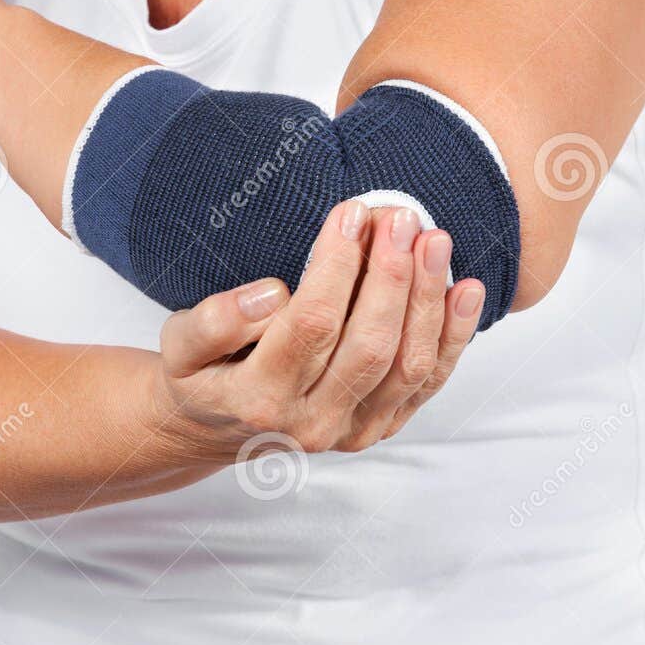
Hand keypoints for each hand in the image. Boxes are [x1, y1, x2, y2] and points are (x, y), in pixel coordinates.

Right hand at [156, 201, 484, 459]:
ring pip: (407, 365)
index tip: (350, 214)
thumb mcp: (179, 346)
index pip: (310, 324)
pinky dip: (452, 335)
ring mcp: (352, 430)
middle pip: (368, 345)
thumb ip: (214, 321)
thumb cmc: (202, 373)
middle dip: (392, 276)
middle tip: (400, 217)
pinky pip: (427, 381)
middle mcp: (311, 423)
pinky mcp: (381, 425)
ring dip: (428, 299)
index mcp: (259, 399)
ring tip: (434, 240)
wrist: (218, 427)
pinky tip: (465, 288)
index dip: (337, 266)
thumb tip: (271, 295)